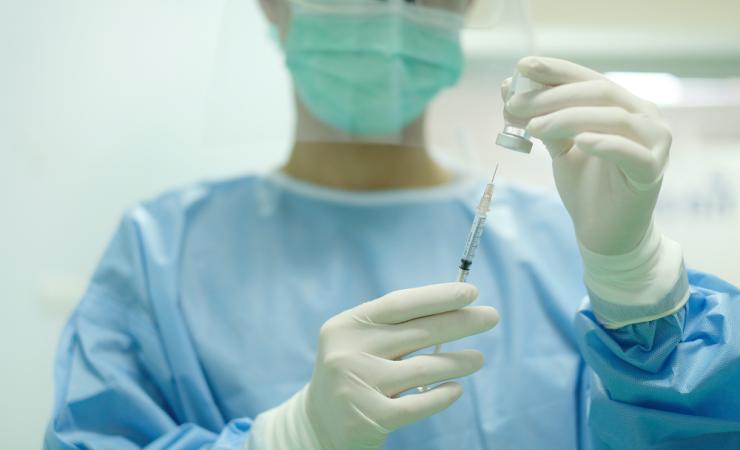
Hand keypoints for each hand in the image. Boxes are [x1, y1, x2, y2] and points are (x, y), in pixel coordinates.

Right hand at [251, 283, 498, 449]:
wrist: (318, 425)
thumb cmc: (353, 374)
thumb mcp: (361, 343)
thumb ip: (397, 327)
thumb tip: (455, 308)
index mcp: (347, 325)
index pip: (400, 304)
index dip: (438, 296)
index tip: (471, 292)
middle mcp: (348, 352)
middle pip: (418, 332)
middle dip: (460, 322)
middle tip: (491, 317)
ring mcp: (358, 385)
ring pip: (424, 368)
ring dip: (459, 361)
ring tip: (479, 358)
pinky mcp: (371, 417)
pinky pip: (420, 403)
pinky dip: (443, 395)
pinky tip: (456, 389)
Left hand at [504, 56, 671, 254]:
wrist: (604, 232)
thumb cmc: (585, 186)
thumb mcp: (558, 147)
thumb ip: (541, 120)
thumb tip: (509, 90)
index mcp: (622, 105)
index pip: (588, 78)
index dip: (556, 70)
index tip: (522, 65)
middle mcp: (644, 116)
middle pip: (600, 92)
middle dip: (553, 96)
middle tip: (516, 104)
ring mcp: (654, 142)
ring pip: (614, 117)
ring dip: (568, 117)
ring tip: (533, 128)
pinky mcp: (652, 172)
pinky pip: (630, 152)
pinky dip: (604, 143)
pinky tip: (579, 141)